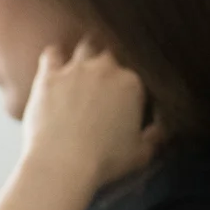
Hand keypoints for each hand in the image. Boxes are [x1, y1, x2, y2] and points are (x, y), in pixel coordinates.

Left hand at [19, 40, 160, 192]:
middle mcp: (106, 69)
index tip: (123, 97)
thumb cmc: (104, 161)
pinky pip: (52, 53)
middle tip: (103, 82)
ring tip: (82, 69)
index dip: (129, 84)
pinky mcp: (49, 76)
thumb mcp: (141, 154)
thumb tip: (160, 129)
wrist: (63, 163)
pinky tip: (55, 65)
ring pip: (86, 46)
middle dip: (109, 64)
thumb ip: (155, 137)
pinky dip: (55, 57)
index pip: (135, 73)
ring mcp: (76, 69)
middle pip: (111, 54)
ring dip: (86, 55)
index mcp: (132, 83)